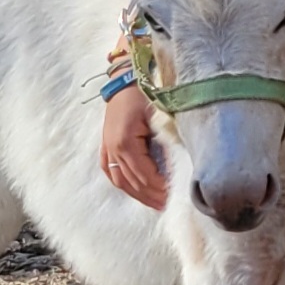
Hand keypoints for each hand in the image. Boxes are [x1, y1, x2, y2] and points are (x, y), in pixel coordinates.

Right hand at [101, 84, 167, 209]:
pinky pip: (111, 172)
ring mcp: (106, 147)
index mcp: (125, 142)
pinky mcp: (105, 145)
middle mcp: (112, 148)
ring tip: (158, 204)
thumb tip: (179, 165)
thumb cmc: (145, 93)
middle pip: (133, 182)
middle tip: (171, 206)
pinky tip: (137, 192)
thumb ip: (167, 141)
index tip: (176, 196)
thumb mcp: (160, 116)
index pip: (144, 175)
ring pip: (121, 181)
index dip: (160, 188)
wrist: (125, 78)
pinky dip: (124, 185)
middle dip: (153, 196)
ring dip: (139, 195)